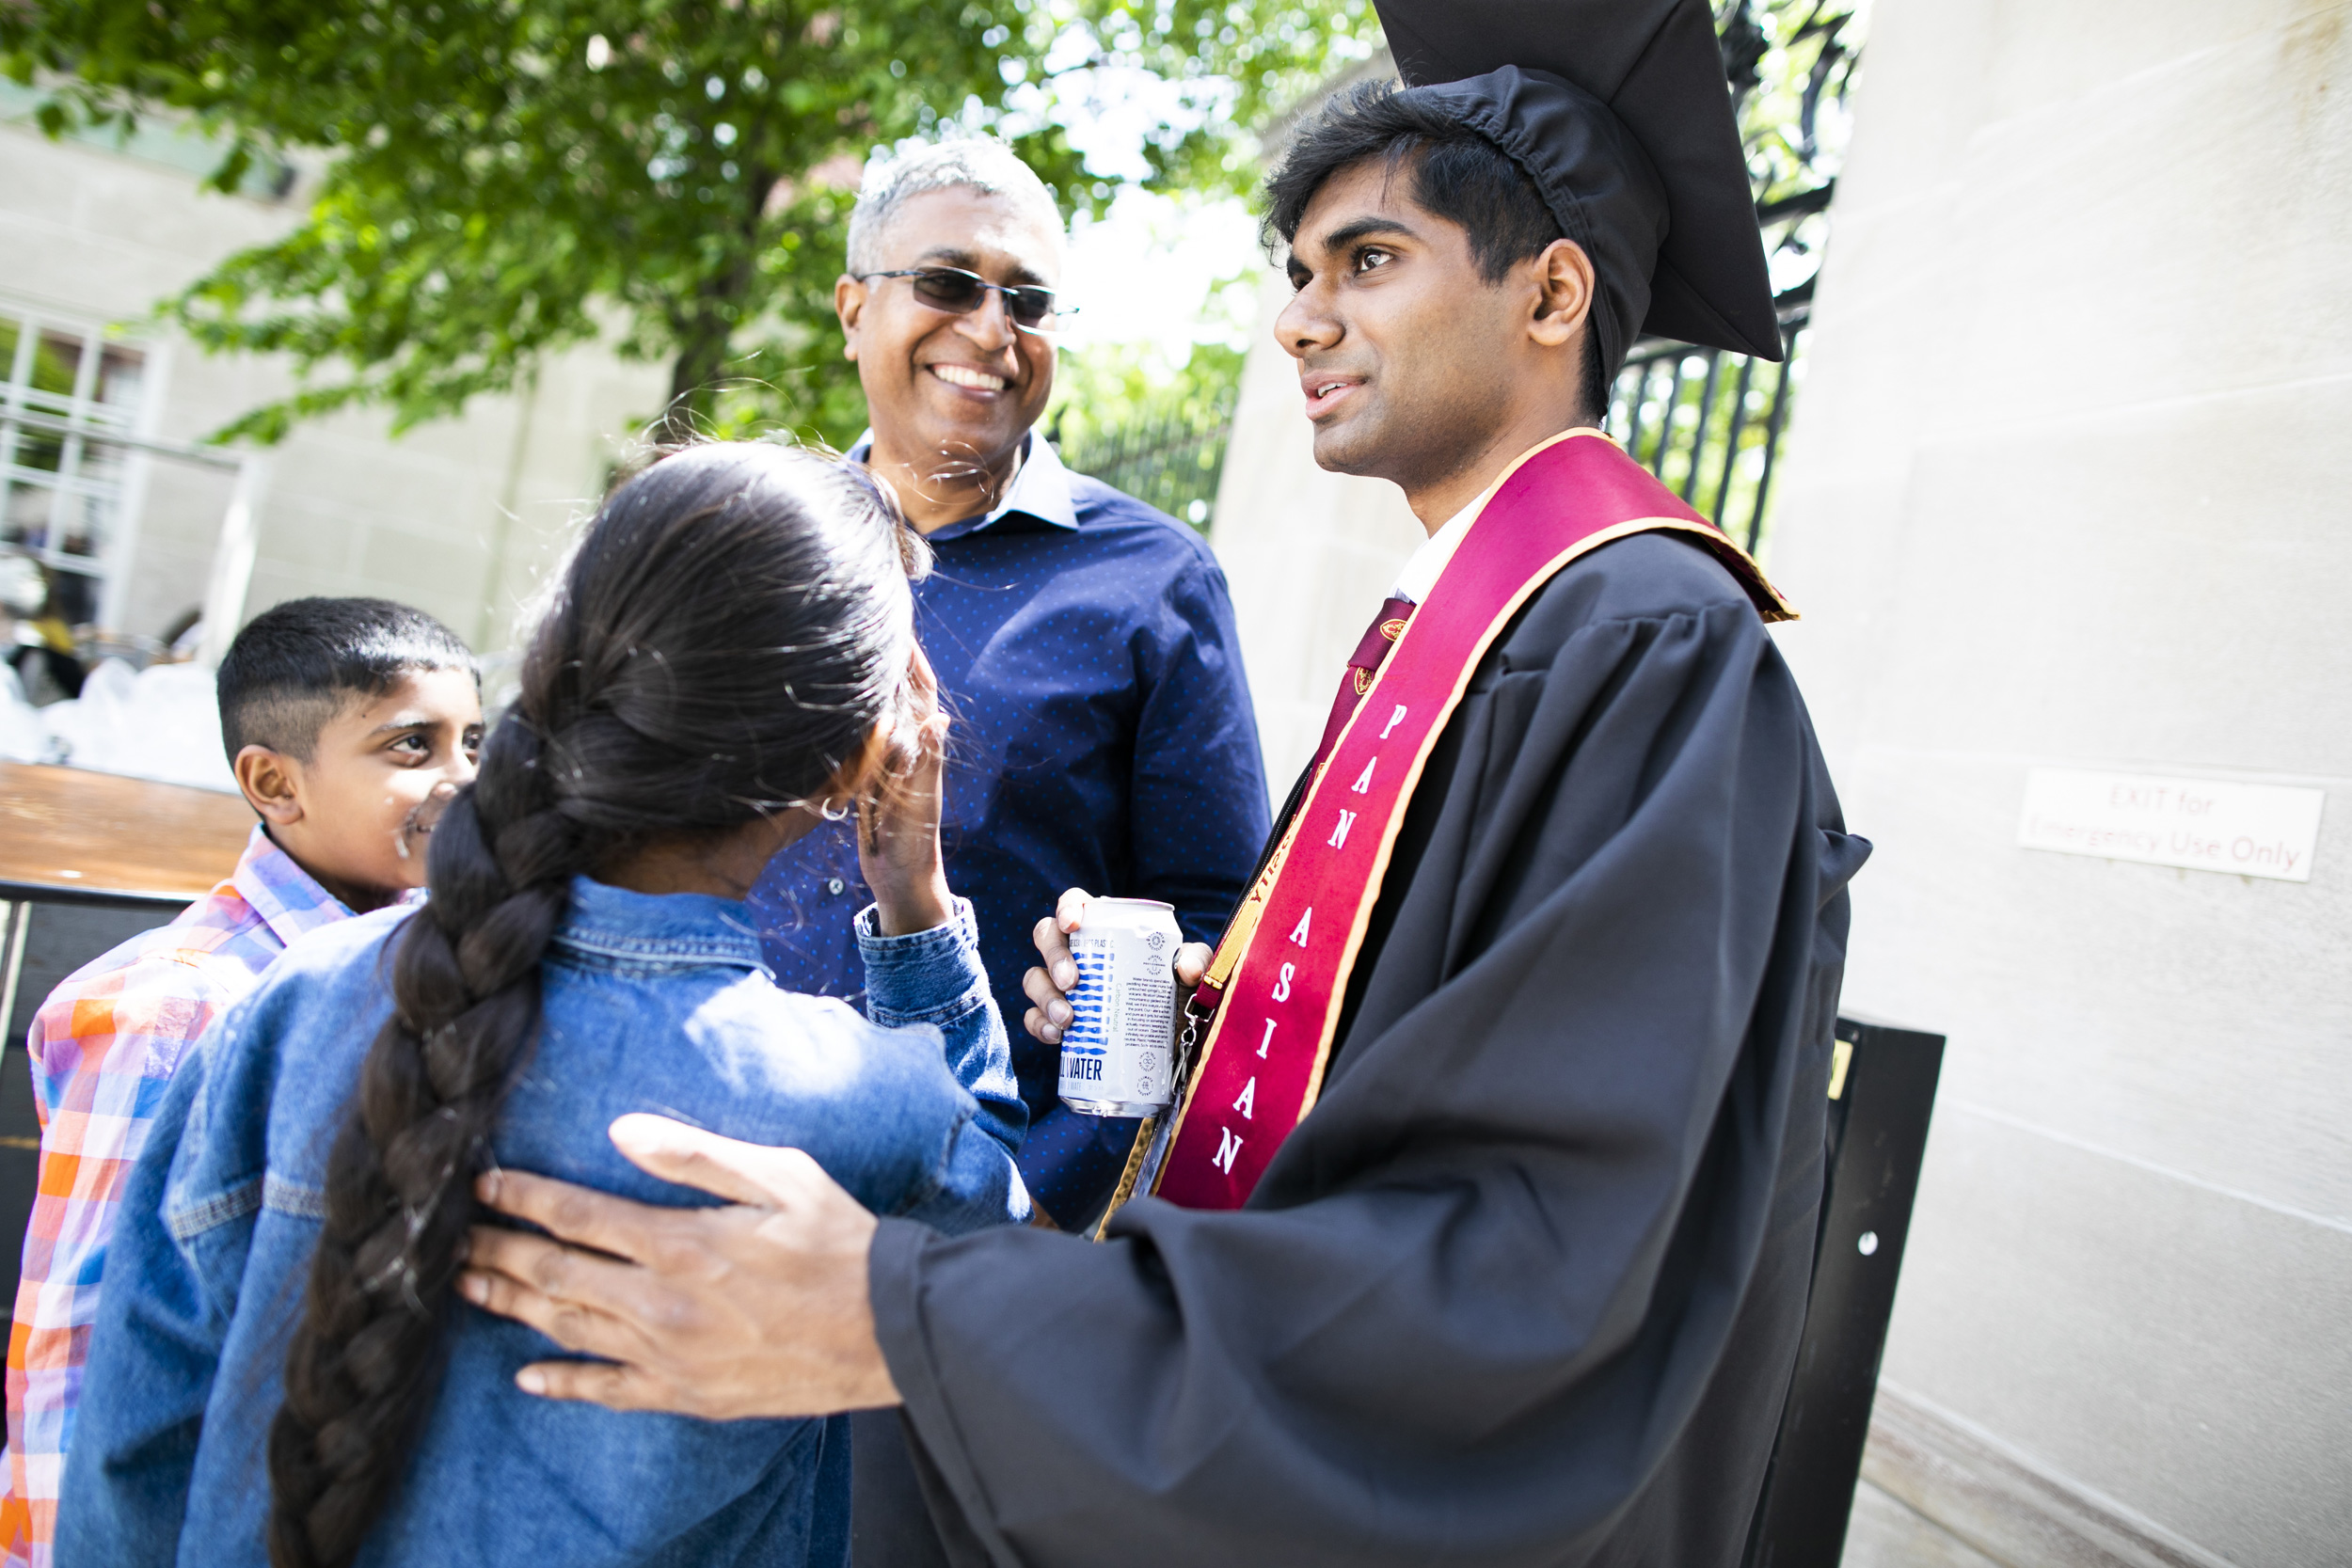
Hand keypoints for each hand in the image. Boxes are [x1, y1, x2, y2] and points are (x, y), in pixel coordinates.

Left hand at [458, 1114, 898, 1418]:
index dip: (522, 1198)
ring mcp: (668, 1355)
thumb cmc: (836, 1241)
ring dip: (512, 1306)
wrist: (885, 1329)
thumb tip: (623, 1129)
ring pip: (567, 1330)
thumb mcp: (778, 1175)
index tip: (481, 1185)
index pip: (576, 1215)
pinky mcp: (685, 1393)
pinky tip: (527, 1374)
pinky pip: (606, 1390)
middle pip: (555, 1274)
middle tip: (451, 1238)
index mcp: (679, 1242)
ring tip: (470, 1287)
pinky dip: (561, 1382)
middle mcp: (660, 1303)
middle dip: (498, 1250)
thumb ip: (695, 1154)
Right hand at [858, 645, 953, 936]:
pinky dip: (849, 713)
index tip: (900, 625)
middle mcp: (907, 749)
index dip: (913, 660)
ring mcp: (887, 761)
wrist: (901, 881)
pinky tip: (831, 698)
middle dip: (888, 659)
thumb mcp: (919, 804)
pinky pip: (859, 736)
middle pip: (899, 693)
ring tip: (846, 647)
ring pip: (877, 710)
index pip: (922, 693)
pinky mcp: (868, 775)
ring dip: (867, 680)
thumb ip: (924, 763)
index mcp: (924, 750)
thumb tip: (939, 718)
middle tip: (867, 620)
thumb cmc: (912, 847)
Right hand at [1021, 887, 1211, 1046]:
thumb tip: (1184, 969)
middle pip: (1046, 937)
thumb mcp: (1191, 971)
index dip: (1067, 907)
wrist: (1171, 1038)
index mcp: (1104, 929)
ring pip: (1035, 978)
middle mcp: (1078, 952)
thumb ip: (1197, 960)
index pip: (1076, 904)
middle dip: (1054, 957)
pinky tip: (1057, 1036)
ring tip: (1068, 1019)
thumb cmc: (1176, 991)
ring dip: (1045, 997)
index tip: (1072, 925)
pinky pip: (1034, 1017)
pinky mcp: (1058, 1019)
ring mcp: (1063, 986)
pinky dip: (1039, 1025)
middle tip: (1073, 982)